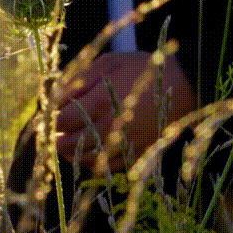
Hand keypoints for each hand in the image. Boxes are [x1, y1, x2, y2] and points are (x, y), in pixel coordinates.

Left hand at [51, 50, 191, 172]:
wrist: (184, 86)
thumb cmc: (143, 69)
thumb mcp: (110, 63)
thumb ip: (80, 79)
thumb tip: (55, 96)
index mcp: (99, 103)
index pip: (59, 121)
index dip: (49, 119)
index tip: (47, 115)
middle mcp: (108, 128)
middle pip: (67, 144)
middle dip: (55, 138)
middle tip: (54, 129)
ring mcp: (122, 145)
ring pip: (83, 160)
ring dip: (71, 152)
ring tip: (69, 140)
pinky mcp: (135, 154)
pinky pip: (106, 169)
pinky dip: (93, 163)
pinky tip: (91, 150)